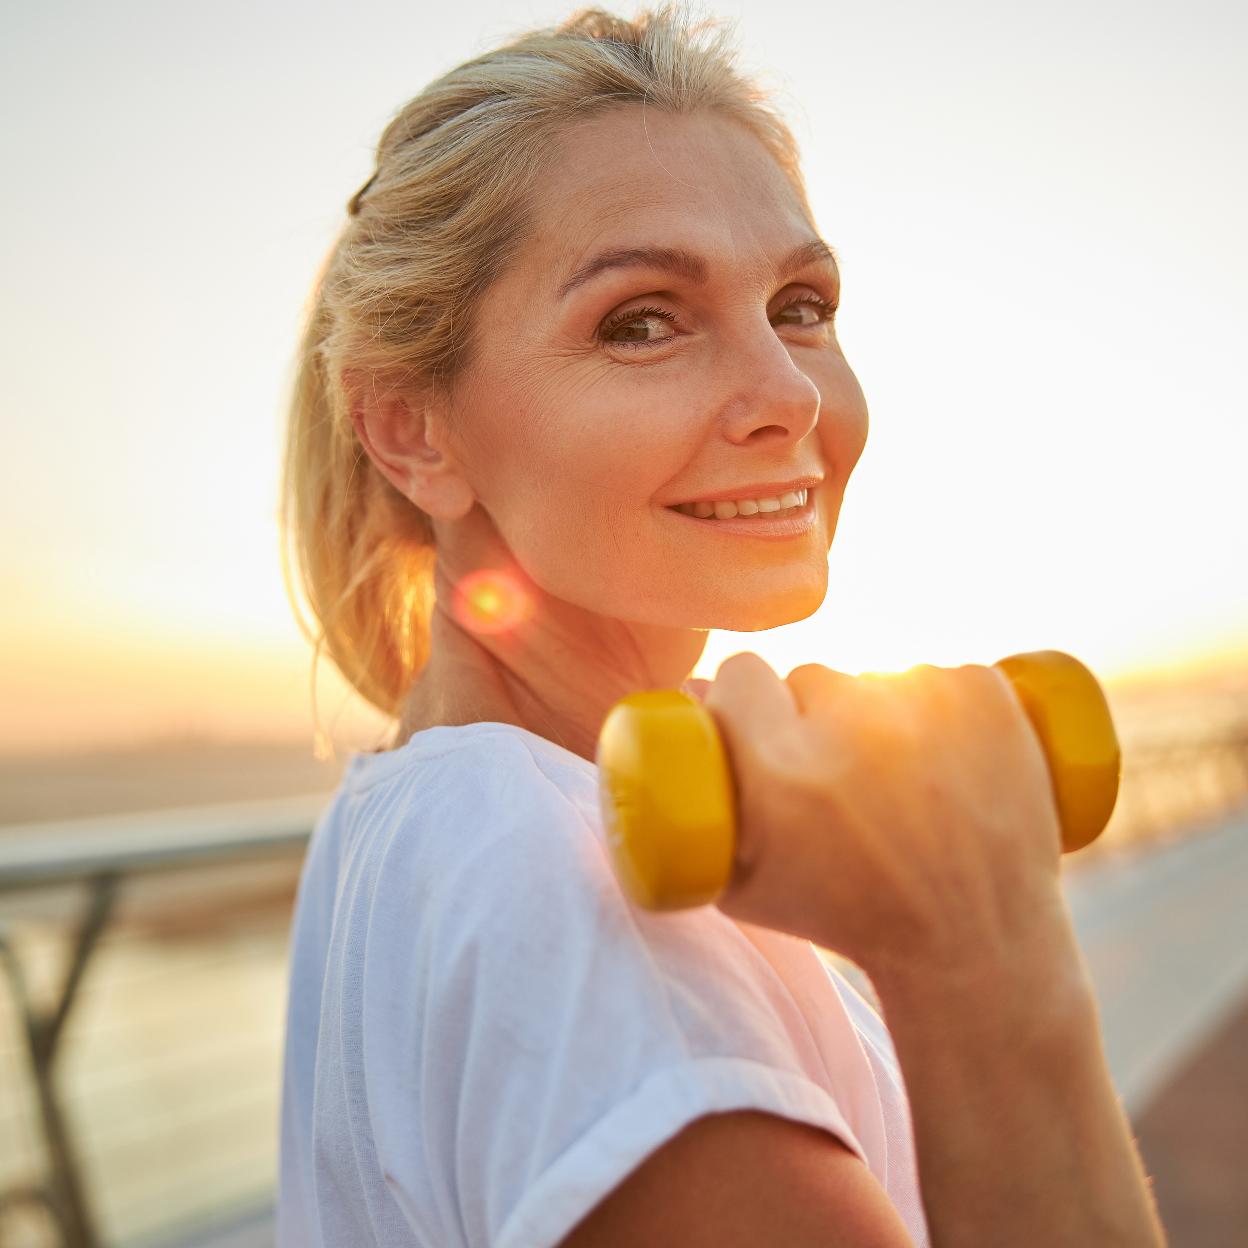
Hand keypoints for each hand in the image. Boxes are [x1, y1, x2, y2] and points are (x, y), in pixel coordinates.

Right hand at [698, 652, 1067, 980]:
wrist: (976, 944)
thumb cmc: (845, 917)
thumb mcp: (742, 881)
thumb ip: (700, 792)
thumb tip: (691, 690)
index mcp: (780, 771)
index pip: (741, 673)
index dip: (750, 702)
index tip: (769, 733)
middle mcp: (851, 726)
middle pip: (811, 677)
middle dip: (818, 718)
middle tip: (845, 779)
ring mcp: (926, 704)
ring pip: (879, 676)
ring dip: (883, 715)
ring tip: (908, 785)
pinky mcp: (987, 696)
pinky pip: (946, 675)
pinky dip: (948, 711)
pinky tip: (954, 766)